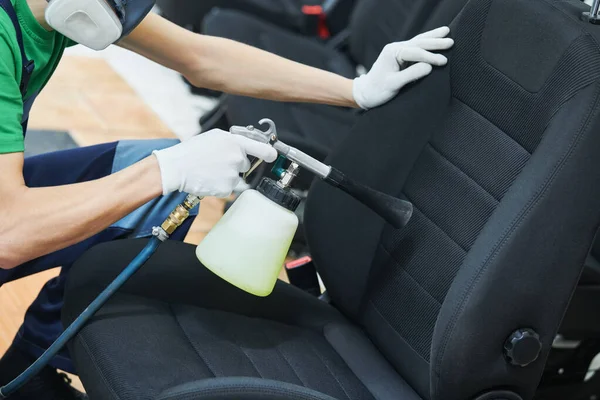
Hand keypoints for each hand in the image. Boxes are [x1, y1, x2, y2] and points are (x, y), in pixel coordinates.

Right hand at [153, 129, 276, 196]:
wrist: (176, 168)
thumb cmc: (192, 151)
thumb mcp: (214, 137)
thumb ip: (233, 140)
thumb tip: (245, 146)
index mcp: (235, 142)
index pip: (262, 148)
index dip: (269, 153)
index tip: (272, 156)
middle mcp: (237, 158)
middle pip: (245, 165)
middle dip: (235, 165)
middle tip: (217, 162)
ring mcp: (232, 174)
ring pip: (236, 178)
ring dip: (226, 176)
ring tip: (209, 171)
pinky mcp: (226, 188)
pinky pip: (228, 188)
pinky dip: (220, 186)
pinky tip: (208, 179)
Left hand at [353, 26, 453, 109]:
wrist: (365, 93)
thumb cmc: (377, 91)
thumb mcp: (393, 85)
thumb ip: (411, 75)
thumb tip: (429, 67)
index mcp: (392, 53)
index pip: (416, 52)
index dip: (431, 57)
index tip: (444, 61)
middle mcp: (395, 48)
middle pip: (418, 42)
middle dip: (435, 42)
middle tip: (451, 41)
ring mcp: (397, 51)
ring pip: (418, 41)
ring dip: (432, 37)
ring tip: (446, 31)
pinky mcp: (400, 57)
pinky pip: (416, 47)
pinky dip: (426, 42)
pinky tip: (435, 38)